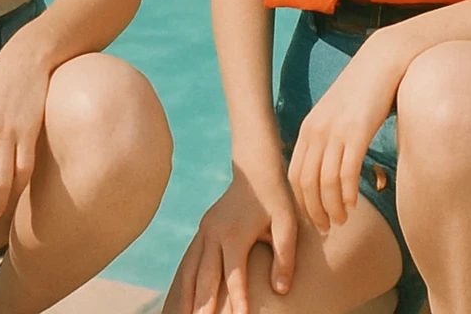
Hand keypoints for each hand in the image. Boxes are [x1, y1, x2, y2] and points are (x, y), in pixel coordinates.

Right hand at [175, 167, 297, 313]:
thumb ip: (284, 258)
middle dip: (204, 305)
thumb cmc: (275, 199)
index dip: (237, 301)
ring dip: (188, 295)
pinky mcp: (202, 229)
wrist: (254, 170)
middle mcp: (214, 234)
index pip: (234, 276)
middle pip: (206, 277)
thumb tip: (280, 291)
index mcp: (235, 235)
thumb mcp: (287, 225)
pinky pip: (190, 259)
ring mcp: (205, 231)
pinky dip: (185, 280)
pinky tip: (184, 296)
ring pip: (191, 269)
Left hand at [285, 29, 409, 232]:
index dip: (300, 201)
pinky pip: (346, 172)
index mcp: (308, 129)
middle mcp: (316, 131)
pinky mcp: (357, 132)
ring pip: (325, 182)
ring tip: (341, 221)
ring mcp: (335, 132)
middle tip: (326, 228)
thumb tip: (329, 168)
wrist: (381, 63)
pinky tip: (353, 204)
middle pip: (305, 183)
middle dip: (313, 211)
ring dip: (331, 207)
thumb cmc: (362, 92)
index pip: (294, 175)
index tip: (313, 217)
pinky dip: (347, 194)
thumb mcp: (336, 115)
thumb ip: (328, 138)